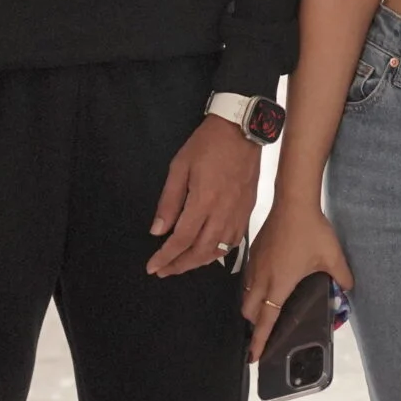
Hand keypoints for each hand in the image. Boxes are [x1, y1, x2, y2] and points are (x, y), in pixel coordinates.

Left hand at [146, 117, 258, 277]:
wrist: (242, 129)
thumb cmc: (207, 144)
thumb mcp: (179, 167)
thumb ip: (168, 202)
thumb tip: (157, 231)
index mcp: (203, 202)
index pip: (181, 240)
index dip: (165, 257)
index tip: (152, 267)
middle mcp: (222, 213)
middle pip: (200, 252)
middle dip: (180, 266)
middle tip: (164, 271)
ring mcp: (238, 214)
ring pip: (219, 250)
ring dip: (199, 262)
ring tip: (182, 264)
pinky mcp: (248, 210)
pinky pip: (234, 241)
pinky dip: (219, 252)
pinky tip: (208, 251)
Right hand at [240, 198, 353, 360]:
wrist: (293, 201)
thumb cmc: (312, 231)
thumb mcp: (333, 257)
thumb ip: (342, 277)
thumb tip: (348, 290)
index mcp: (279, 284)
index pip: (266, 320)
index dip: (259, 340)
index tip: (254, 356)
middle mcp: (262, 278)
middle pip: (249, 311)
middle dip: (254, 324)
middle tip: (264, 331)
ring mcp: (255, 264)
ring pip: (245, 294)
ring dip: (251, 306)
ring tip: (264, 309)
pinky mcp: (253, 251)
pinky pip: (247, 278)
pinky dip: (251, 288)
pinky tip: (265, 282)